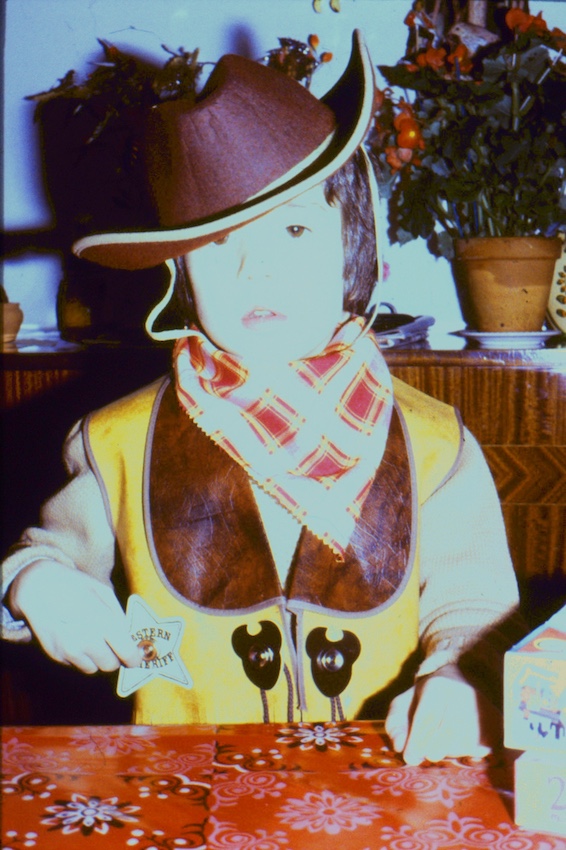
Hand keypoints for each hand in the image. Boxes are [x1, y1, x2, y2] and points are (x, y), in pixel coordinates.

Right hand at [8, 561, 141, 673]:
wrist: (37, 587)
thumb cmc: (74, 585)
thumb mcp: (102, 591)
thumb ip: (119, 615)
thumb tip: (130, 637)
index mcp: (100, 620)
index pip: (125, 652)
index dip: (133, 658)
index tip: (135, 658)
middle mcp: (84, 638)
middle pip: (110, 665)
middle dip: (115, 657)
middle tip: (114, 646)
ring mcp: (68, 649)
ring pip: (93, 669)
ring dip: (97, 658)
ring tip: (92, 638)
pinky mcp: (55, 654)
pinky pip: (76, 664)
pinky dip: (80, 656)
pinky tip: (75, 637)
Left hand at [385, 667, 500, 764]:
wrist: (463, 683)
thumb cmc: (428, 699)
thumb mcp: (405, 703)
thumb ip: (395, 723)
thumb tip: (399, 746)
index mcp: (439, 685)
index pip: (428, 717)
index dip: (417, 740)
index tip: (410, 758)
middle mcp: (465, 695)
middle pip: (447, 735)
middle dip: (432, 748)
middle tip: (427, 752)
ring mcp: (485, 710)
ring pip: (463, 745)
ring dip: (449, 751)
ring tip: (445, 738)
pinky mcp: (497, 727)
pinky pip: (480, 751)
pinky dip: (467, 753)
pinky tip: (461, 742)